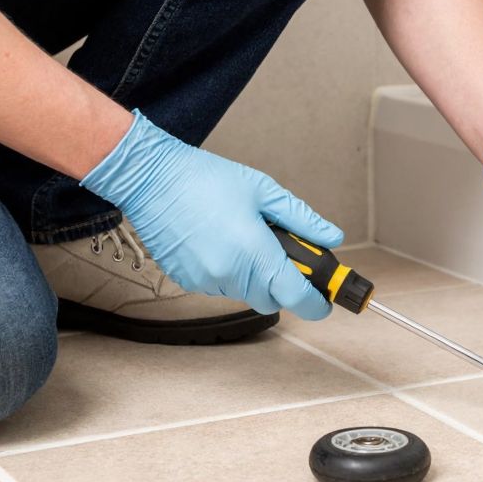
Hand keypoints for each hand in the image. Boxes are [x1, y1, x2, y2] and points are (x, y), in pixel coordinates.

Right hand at [81, 110, 341, 319]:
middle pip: (271, 300)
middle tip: (280, 254)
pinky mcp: (186, 281)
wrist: (151, 179)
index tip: (325, 300)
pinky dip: (228, 272)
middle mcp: (230, 274)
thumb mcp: (264, 191)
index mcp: (255, 253)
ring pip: (245, 293)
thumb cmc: (206, 179)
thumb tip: (331, 238)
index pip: (296, 296)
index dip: (316, 303)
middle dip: (282, 284)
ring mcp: (206, 281)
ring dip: (253, 277)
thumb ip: (302, 220)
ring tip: (242, 238)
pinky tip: (219, 242)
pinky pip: (219, 286)